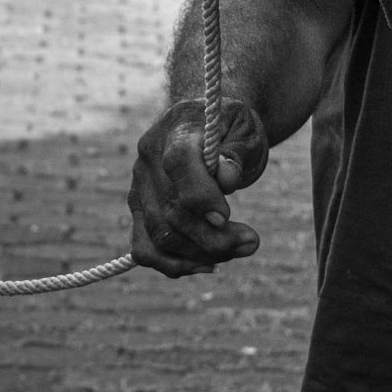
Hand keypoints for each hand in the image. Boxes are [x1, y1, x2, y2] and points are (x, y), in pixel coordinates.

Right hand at [128, 98, 268, 277]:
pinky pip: (145, 249)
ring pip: (160, 236)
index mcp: (176, 130)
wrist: (204, 126)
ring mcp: (139, 188)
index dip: (201, 195)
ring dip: (202, 254)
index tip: (227, 216)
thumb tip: (227, 179)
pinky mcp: (139, 211)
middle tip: (252, 242)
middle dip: (213, 237)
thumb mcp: (245, 130)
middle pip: (171, 210)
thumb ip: (237, 152)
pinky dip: (175, 265)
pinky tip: (209, 265)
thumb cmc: (230, 127)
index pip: (178, 163)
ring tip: (242, 248)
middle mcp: (149, 160)